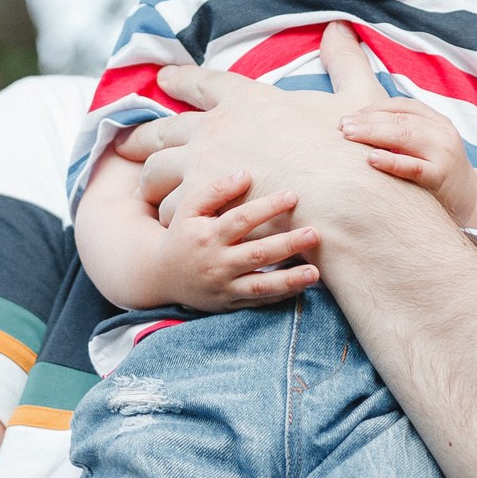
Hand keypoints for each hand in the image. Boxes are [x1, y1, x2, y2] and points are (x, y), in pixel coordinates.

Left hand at [119, 23, 389, 227]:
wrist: (347, 201)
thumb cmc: (354, 153)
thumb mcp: (356, 97)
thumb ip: (344, 62)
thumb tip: (341, 29)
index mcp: (249, 98)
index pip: (203, 83)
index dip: (180, 79)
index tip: (163, 79)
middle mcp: (216, 127)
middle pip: (163, 130)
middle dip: (141, 137)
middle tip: (127, 144)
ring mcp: (203, 165)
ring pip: (156, 174)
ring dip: (152, 185)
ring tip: (148, 193)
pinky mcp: (200, 204)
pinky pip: (171, 211)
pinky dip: (172, 219)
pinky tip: (175, 226)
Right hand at [146, 170, 322, 310]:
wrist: (161, 275)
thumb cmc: (182, 234)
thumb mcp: (188, 209)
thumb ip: (215, 190)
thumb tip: (246, 174)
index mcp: (207, 237)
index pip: (241, 220)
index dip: (267, 207)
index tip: (292, 195)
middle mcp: (217, 264)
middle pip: (257, 254)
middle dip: (287, 244)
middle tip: (314, 233)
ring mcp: (224, 287)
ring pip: (260, 285)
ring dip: (289, 279)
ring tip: (315, 273)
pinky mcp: (230, 303)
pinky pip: (259, 301)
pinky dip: (281, 295)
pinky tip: (303, 285)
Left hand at [336, 97, 476, 225]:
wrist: (474, 199)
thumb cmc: (440, 171)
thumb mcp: (428, 144)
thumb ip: (404, 133)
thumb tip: (359, 126)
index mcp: (437, 120)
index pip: (401, 105)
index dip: (372, 108)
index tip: (348, 116)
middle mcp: (442, 132)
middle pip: (399, 119)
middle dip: (367, 120)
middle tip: (342, 126)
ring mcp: (443, 153)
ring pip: (404, 136)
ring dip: (373, 133)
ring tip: (349, 136)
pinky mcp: (441, 176)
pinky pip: (413, 166)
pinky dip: (391, 160)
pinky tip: (371, 159)